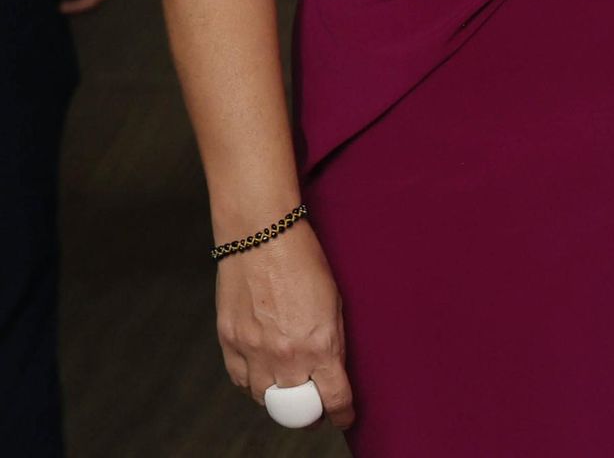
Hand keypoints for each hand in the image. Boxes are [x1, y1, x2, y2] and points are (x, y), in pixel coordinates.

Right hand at [216, 217, 353, 428]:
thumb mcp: (334, 300)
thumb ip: (331, 339)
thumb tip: (331, 367)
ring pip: (265, 398)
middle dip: (309, 411)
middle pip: (297, 407)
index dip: (342, 413)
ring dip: (278, 397)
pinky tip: (262, 373)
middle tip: (314, 408)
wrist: (262, 235)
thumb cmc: (305, 260)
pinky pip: (241, 380)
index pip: (334, 397)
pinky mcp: (229, 344)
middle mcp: (286, 356)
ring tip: (287, 387)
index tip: (345, 417)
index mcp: (320, 345)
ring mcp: (254, 353)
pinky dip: (253, 382)